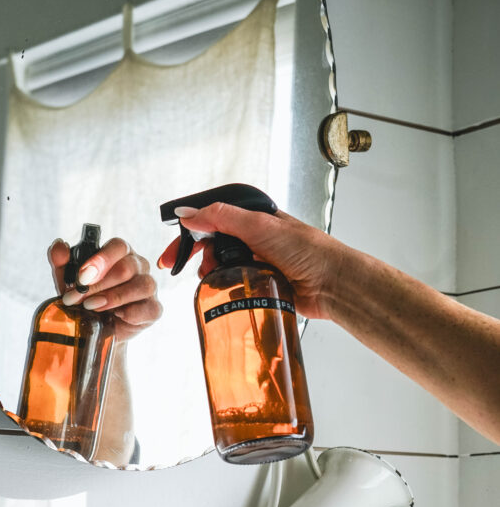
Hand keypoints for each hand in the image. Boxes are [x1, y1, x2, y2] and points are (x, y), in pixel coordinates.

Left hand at [48, 237, 161, 340]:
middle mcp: (138, 265)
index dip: (100, 261)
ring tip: (92, 307)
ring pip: (140, 286)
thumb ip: (61, 261)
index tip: (81, 277)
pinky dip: (130, 314)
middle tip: (77, 298)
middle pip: (126, 268)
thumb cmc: (85, 299)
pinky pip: (148, 308)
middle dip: (98, 285)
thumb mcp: (68, 280)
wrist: (96, 330)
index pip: (118, 246)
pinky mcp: (154, 309)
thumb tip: (59, 247)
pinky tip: (115, 316)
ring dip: (112, 298)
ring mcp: (149, 287)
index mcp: (120, 253)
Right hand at [157, 203, 347, 320]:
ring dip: (212, 274)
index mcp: (254, 219)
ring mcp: (258, 263)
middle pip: (213, 246)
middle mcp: (255, 240)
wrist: (332, 283)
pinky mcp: (262, 286)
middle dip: (199, 257)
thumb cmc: (308, 251)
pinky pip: (234, 287)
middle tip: (189, 268)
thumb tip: (189, 214)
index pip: (212, 221)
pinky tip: (225, 292)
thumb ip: (222, 217)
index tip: (173, 252)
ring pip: (221, 268)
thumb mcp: (260, 226)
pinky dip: (225, 290)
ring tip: (215, 279)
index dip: (189, 235)